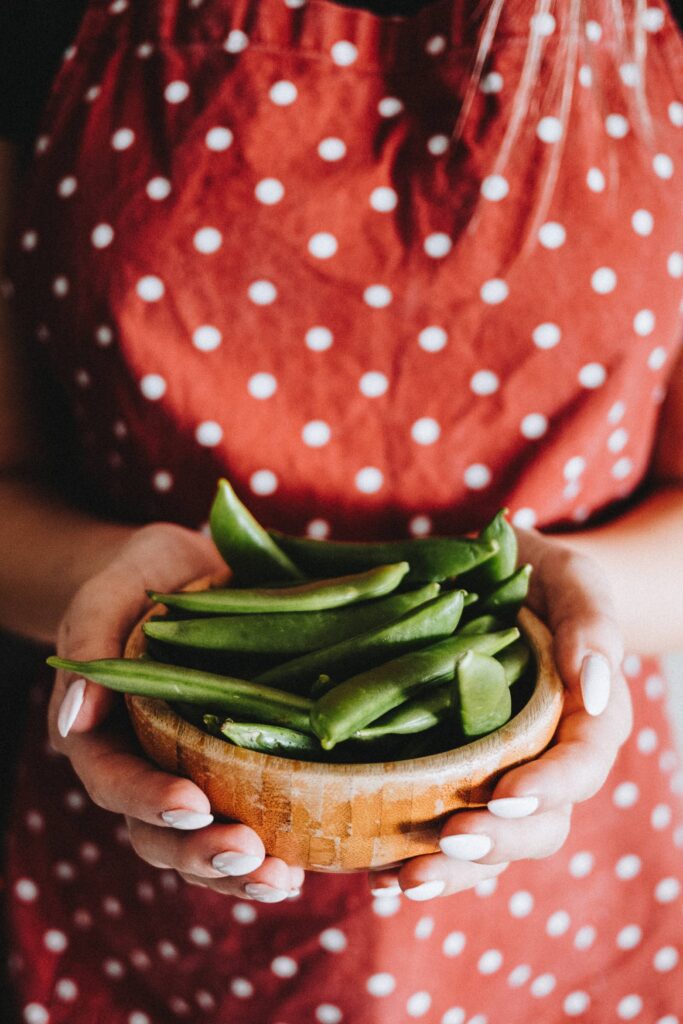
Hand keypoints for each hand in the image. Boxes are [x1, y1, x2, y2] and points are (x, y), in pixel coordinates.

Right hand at [48, 522, 303, 901]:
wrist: (182, 576)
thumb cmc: (139, 579)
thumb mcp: (109, 594)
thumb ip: (89, 644)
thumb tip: (74, 717)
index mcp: (102, 732)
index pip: (114, 781)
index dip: (148, 800)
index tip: (193, 804)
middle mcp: (143, 766)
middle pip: (158, 834)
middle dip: (201, 852)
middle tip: (249, 855)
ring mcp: (189, 776)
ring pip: (202, 845)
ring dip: (239, 871)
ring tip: (282, 879)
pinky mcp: (234, 773)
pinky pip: (246, 824)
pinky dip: (271, 851)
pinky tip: (303, 866)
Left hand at [368, 529, 632, 900]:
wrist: (500, 584)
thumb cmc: (543, 579)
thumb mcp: (572, 580)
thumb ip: (591, 623)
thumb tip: (592, 683)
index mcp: (588, 719)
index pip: (581, 763)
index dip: (550, 785)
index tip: (507, 791)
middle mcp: (550, 760)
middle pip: (542, 822)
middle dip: (499, 840)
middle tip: (451, 839)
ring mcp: (503, 777)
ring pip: (495, 843)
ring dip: (453, 870)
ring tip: (404, 880)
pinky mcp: (459, 783)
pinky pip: (449, 835)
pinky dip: (417, 861)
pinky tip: (380, 876)